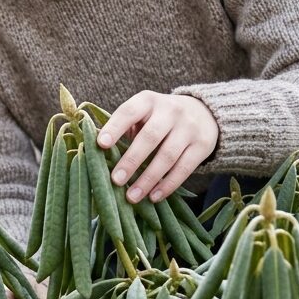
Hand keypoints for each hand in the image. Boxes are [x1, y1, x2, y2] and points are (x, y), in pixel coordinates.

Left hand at [96, 91, 218, 203]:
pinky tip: (154, 197)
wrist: (204, 113)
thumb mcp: (143, 113)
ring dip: (148, 179)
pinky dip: (168, 185)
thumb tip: (94, 150)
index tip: (100, 144)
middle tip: (115, 180)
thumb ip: (122, 128)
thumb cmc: (159, 118)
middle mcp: (170, 111)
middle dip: (131, 160)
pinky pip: (184, 168)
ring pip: (167, 156)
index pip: (129, 111)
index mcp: (148, 101)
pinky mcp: (203, 145)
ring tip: (132, 197)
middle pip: (150, 137)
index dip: (114, 127)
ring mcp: (189, 128)